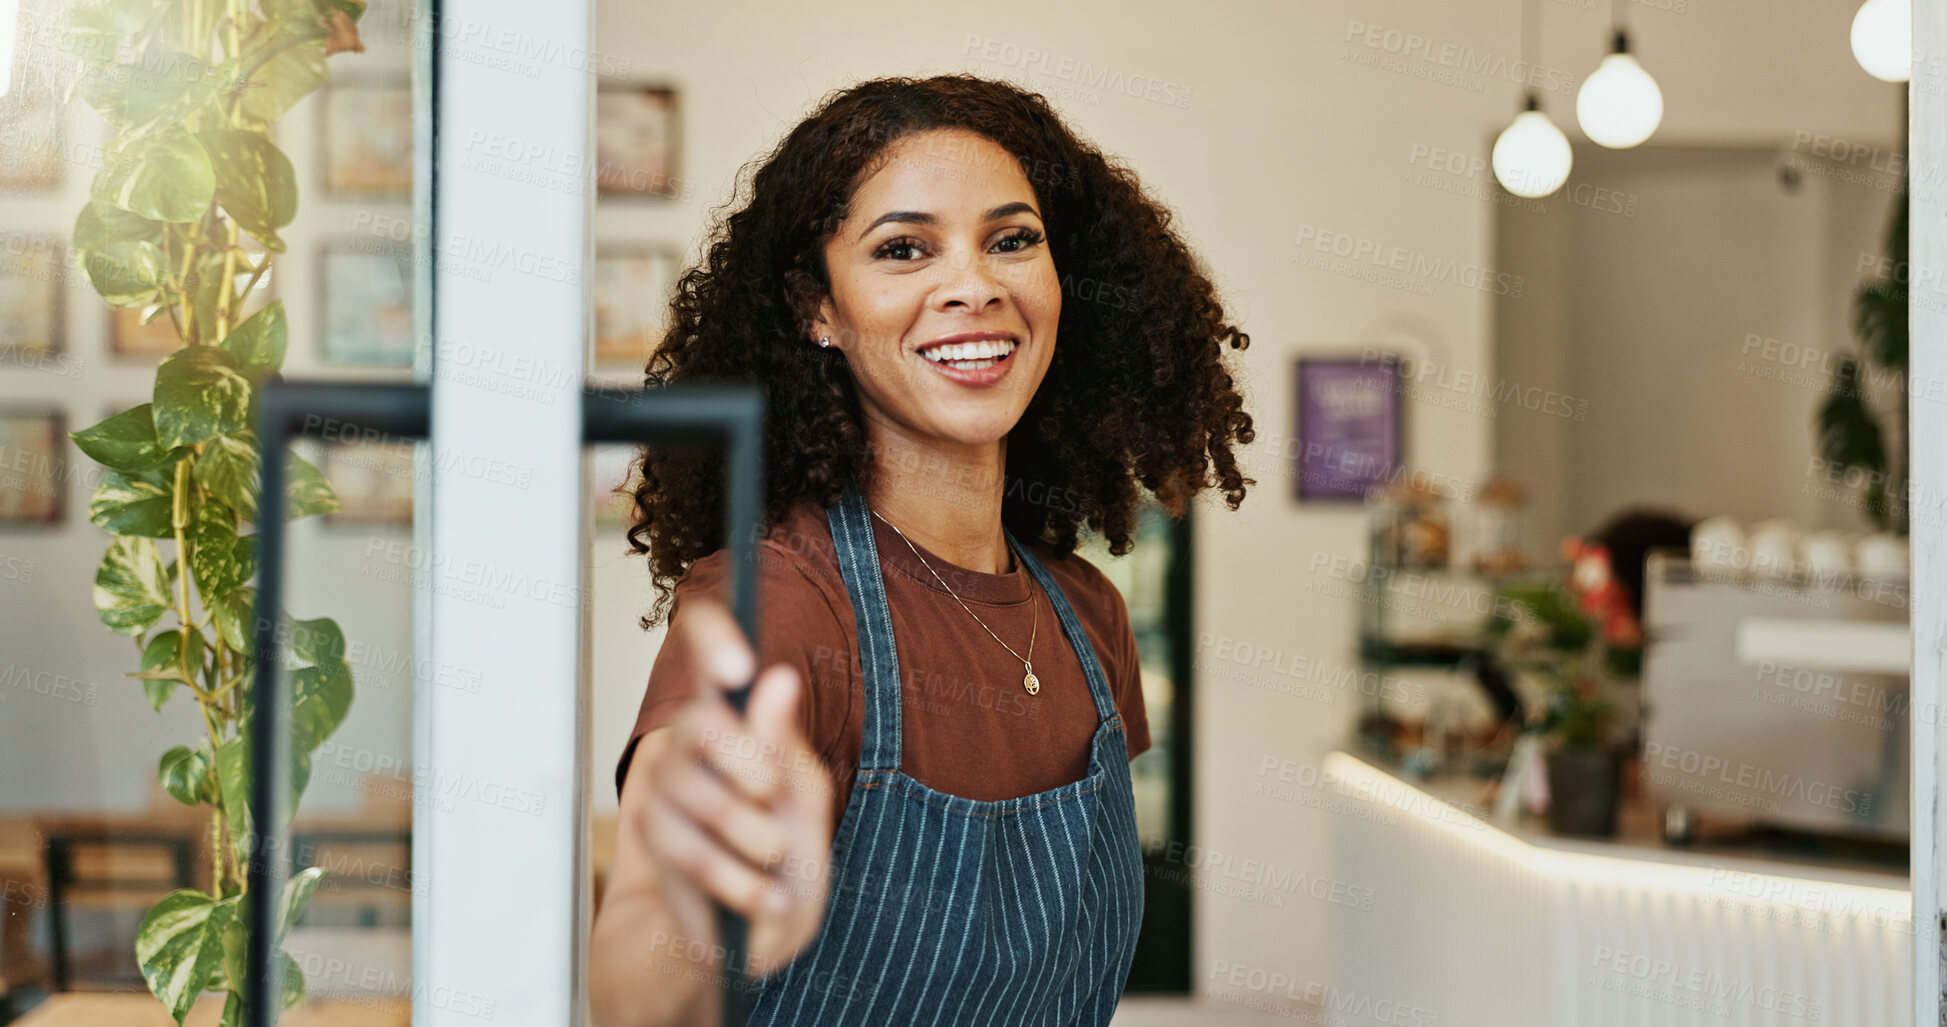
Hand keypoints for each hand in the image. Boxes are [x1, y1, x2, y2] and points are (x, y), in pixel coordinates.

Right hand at [636, 598, 834, 981]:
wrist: (753, 934)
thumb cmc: (787, 861)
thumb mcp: (806, 803)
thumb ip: (785, 746)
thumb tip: (779, 676)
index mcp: (738, 716)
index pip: (704, 646)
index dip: (712, 638)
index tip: (740, 667)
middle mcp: (692, 739)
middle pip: (702, 722)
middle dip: (751, 765)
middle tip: (773, 796)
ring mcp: (666, 785)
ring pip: (704, 795)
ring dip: (755, 838)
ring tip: (775, 863)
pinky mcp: (652, 834)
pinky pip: (694, 851)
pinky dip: (740, 881)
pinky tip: (765, 898)